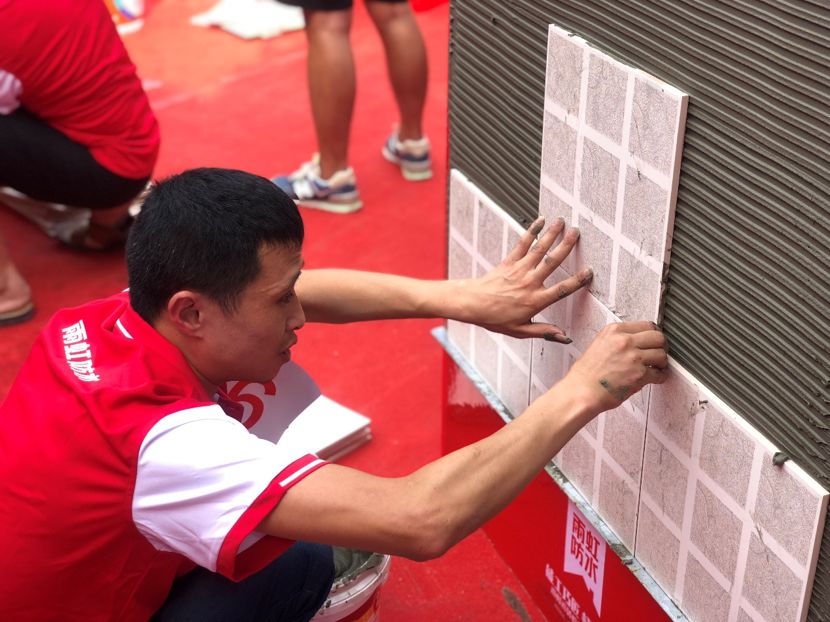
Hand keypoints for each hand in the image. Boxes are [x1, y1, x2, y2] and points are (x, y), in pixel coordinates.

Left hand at [458, 217, 592, 341]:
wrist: (472, 304)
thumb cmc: (494, 318)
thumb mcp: (520, 331)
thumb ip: (544, 332)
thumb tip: (564, 337)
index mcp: (535, 301)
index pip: (562, 290)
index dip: (577, 281)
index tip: (589, 272)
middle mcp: (530, 282)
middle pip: (553, 262)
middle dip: (566, 246)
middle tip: (577, 233)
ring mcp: (519, 270)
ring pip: (539, 249)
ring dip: (552, 234)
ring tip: (563, 221)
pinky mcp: (509, 262)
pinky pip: (523, 244)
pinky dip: (532, 231)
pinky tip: (540, 221)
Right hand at [564, 321, 667, 412]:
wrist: (582, 391)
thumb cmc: (586, 373)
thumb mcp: (599, 344)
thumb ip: (617, 340)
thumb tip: (635, 342)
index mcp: (614, 331)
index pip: (646, 324)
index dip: (653, 334)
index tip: (653, 340)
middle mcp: (625, 341)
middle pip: (658, 337)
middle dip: (661, 346)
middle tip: (658, 353)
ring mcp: (633, 357)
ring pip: (662, 354)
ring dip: (661, 362)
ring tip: (656, 367)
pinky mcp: (640, 374)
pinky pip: (660, 374)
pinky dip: (660, 377)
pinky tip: (655, 377)